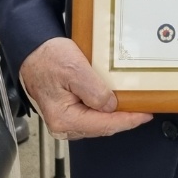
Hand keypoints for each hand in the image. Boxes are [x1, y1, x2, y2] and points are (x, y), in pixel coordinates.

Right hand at [19, 37, 152, 140]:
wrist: (32, 50)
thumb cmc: (47, 57)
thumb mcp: (74, 69)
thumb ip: (94, 91)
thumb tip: (111, 106)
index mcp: (64, 119)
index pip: (104, 125)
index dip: (128, 120)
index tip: (144, 114)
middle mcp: (63, 125)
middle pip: (102, 127)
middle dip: (124, 119)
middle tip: (144, 108)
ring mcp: (64, 120)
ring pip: (97, 122)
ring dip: (115, 115)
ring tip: (133, 105)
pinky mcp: (67, 111)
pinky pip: (91, 115)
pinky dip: (105, 110)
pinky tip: (115, 101)